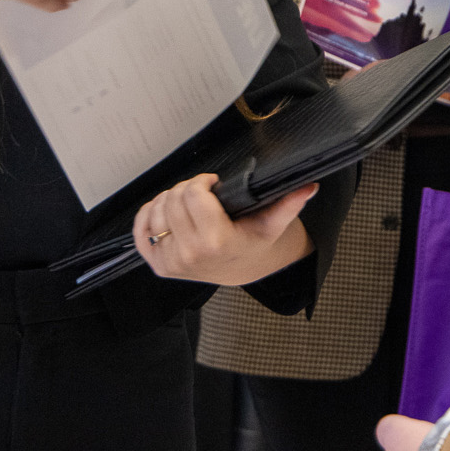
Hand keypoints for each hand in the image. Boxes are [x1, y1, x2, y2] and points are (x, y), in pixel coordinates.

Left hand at [133, 174, 316, 284]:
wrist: (238, 269)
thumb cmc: (252, 243)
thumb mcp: (273, 223)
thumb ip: (289, 203)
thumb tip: (309, 187)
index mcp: (216, 242)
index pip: (193, 194)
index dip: (202, 181)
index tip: (212, 184)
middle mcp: (190, 255)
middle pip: (173, 199)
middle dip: (187, 189)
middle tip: (201, 194)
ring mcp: (171, 262)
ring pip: (155, 211)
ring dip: (168, 201)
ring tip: (187, 204)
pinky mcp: (158, 265)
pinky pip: (140, 231)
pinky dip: (148, 216)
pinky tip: (166, 214)